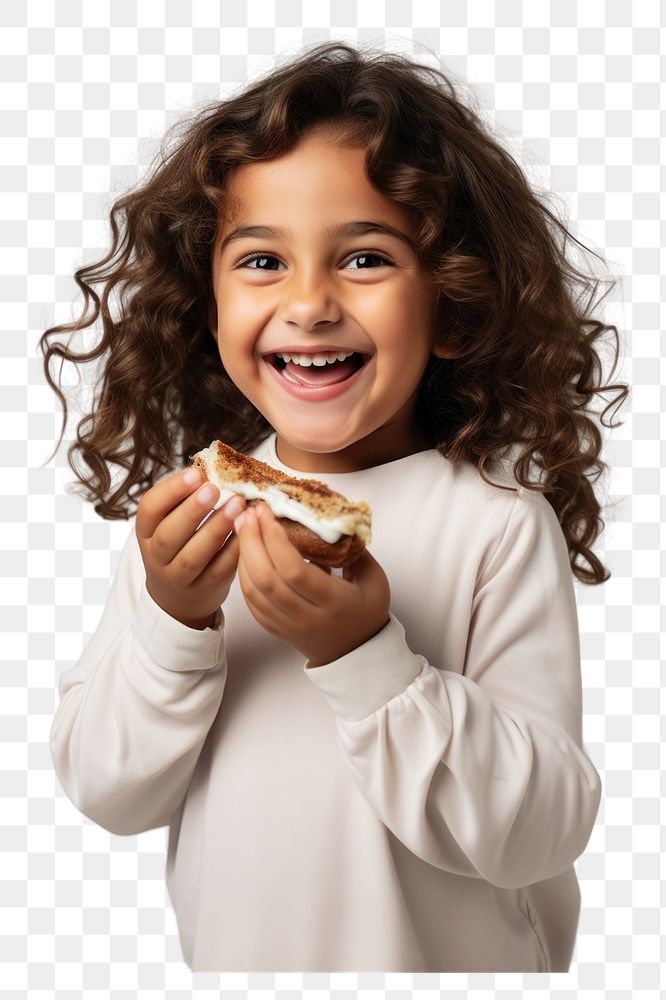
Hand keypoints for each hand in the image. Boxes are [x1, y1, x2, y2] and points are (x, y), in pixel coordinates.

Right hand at [135, 468, 246, 629]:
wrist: (179, 597)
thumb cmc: (180, 546)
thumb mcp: (171, 522)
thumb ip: (185, 499)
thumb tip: (213, 467)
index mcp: (146, 532)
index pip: (149, 509)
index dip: (171, 490)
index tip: (196, 473)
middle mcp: (157, 557)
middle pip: (169, 535)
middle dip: (192, 510)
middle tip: (214, 489)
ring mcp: (178, 578)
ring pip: (193, 557)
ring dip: (216, 529)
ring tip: (237, 505)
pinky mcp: (204, 590)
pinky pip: (219, 570)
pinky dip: (234, 550)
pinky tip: (247, 530)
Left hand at [234, 503, 390, 666]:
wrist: (356, 652)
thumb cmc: (367, 609)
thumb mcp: (373, 578)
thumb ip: (354, 548)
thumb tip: (332, 518)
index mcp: (334, 603)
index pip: (295, 571)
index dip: (275, 539)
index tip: (267, 512)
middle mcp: (306, 617)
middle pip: (267, 579)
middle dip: (252, 542)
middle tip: (248, 514)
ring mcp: (287, 626)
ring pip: (254, 591)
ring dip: (243, 556)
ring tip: (242, 526)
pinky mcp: (275, 628)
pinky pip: (251, 601)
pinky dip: (243, 575)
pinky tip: (244, 553)